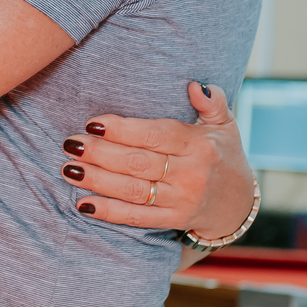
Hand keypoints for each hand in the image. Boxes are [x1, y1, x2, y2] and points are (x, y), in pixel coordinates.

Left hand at [58, 82, 255, 231]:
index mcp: (199, 144)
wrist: (237, 204)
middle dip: (101, 153)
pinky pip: (136, 217)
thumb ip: (211, 101)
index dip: (123, 129)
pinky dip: (109, 212)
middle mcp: (191, 173)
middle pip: (138, 163)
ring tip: (69, 169)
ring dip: (97, 180)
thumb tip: (194, 86)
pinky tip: (83, 203)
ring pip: (133, 190)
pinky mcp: (172, 220)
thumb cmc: (222, 154)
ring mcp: (181, 200)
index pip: (157, 135)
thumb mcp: (225, 124)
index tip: (93, 122)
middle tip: (71, 144)